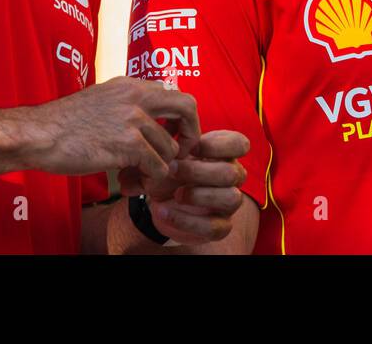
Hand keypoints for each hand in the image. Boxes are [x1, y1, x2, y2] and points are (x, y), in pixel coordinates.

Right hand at [25, 77, 200, 178]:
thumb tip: (152, 126)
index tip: (171, 138)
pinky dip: (148, 179)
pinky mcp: (128, 142)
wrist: (38, 134)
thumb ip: (127, 105)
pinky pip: (158, 167)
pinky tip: (130, 180)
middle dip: (189, 135)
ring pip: (171, 149)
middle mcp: (136, 95)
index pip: (174, 95)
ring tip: (137, 174)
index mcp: (130, 85)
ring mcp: (134, 118)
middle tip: (176, 154)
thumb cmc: (64, 124)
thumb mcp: (101, 100)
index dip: (179, 121)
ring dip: (158, 167)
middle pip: (187, 108)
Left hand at [120, 130, 249, 244]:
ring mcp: (227, 202)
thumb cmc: (169, 171)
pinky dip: (187, 221)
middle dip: (200, 171)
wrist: (165, 200)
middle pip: (233, 172)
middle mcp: (231, 177)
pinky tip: (164, 211)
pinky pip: (215, 227)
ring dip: (200, 195)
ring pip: (231, 198)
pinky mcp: (220, 226)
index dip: (219, 145)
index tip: (193, 147)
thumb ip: (149, 154)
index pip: (240, 145)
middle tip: (173, 169)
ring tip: (174, 194)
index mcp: (223, 154)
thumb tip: (132, 167)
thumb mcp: (160, 158)